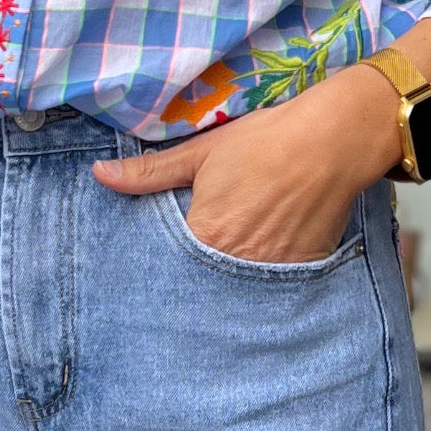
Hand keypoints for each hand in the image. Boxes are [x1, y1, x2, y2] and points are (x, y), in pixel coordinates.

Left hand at [92, 65, 397, 263]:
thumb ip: (149, 172)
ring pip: (235, 289)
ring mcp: (271, 273)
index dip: (159, 271)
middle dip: (191, 282)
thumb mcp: (202, 151)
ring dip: (224, 283)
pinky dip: (259, 280)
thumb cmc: (263, 141)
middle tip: (185, 277)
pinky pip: (270, 288)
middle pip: (201, 285)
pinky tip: (256, 260)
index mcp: (205, 236)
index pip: (167, 271)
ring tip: (224, 266)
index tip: (149, 276)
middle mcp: (236, 263)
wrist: (332, 141)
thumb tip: (98, 175)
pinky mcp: (300, 272)